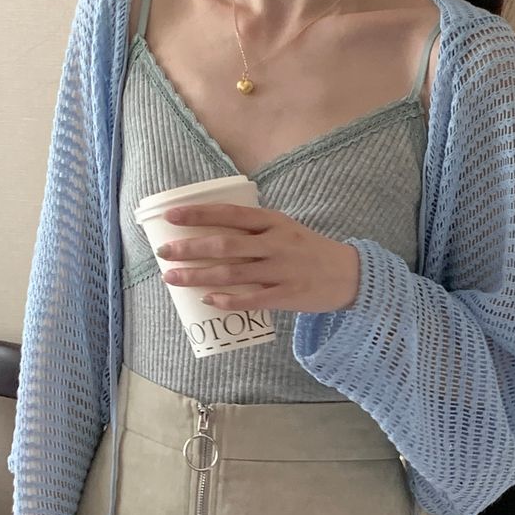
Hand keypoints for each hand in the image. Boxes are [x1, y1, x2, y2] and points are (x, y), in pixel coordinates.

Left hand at [155, 203, 360, 313]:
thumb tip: (213, 231)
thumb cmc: (310, 250)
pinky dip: (228, 299)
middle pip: (224, 245)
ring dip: (198, 276)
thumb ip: (255, 228)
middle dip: (189, 249)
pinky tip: (208, 300)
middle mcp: (275, 244)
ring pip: (232, 273)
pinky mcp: (287, 296)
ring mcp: (281, 271)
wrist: (349, 275)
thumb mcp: (286, 228)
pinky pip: (252, 299)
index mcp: (273, 222)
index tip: (170, 217)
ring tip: (172, 278)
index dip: (197, 214)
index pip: (228, 214)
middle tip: (164, 253)